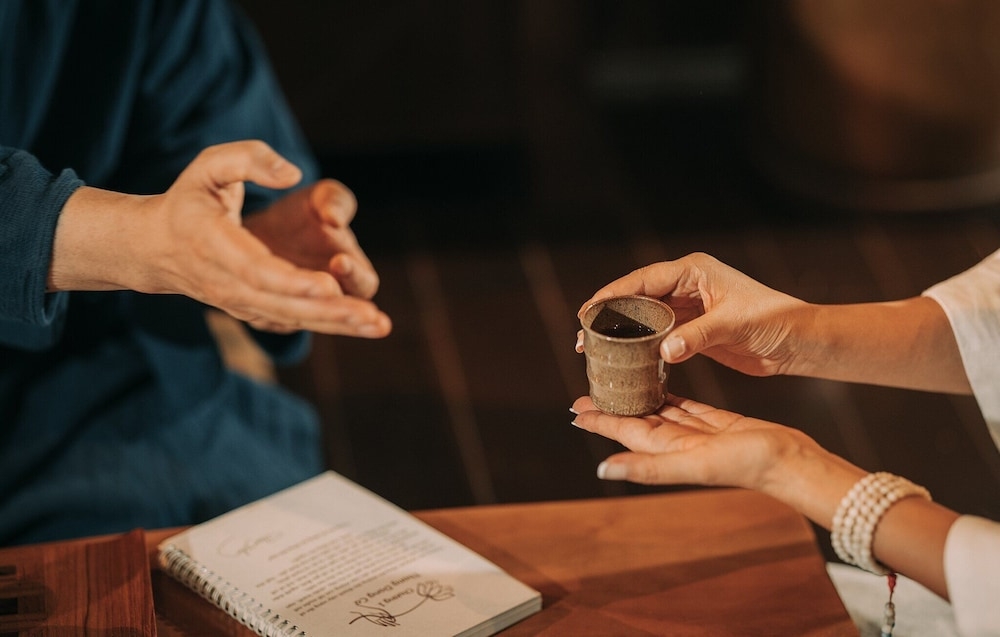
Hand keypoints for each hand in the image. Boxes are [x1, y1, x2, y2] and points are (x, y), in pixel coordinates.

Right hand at [49, 140, 391, 337]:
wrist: (157, 248)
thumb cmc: (190, 200)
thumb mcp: (208, 166)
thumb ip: (248, 159)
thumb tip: (292, 173)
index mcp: (213, 244)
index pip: (255, 269)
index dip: (292, 282)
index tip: (328, 286)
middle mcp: (226, 283)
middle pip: (282, 303)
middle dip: (329, 312)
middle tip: (371, 317)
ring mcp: (239, 302)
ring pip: (292, 318)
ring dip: (338, 324)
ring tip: (378, 326)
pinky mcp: (253, 310)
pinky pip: (293, 321)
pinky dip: (328, 325)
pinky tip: (363, 326)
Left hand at [570, 393, 864, 525]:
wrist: (793, 461)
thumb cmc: (748, 465)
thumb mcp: (694, 464)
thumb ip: (649, 468)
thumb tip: (603, 471)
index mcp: (669, 452)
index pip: (626, 433)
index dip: (601, 422)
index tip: (577, 410)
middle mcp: (679, 445)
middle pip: (638, 422)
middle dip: (614, 408)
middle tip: (590, 389)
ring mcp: (698, 434)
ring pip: (660, 413)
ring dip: (638, 400)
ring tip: (619, 383)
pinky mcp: (717, 423)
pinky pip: (686, 406)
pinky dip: (670, 396)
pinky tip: (659, 385)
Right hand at [576, 252, 806, 375]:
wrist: (799, 341)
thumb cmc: (774, 321)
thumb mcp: (734, 325)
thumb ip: (697, 337)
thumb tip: (664, 351)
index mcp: (694, 271)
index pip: (644, 280)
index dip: (613, 295)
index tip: (589, 310)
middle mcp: (687, 285)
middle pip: (637, 297)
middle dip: (609, 315)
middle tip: (582, 336)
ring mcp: (689, 307)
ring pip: (644, 317)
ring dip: (622, 333)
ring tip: (593, 349)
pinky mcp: (693, 329)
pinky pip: (658, 334)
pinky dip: (640, 346)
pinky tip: (623, 359)